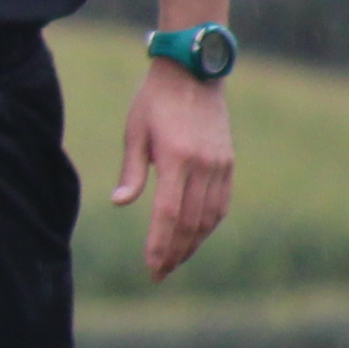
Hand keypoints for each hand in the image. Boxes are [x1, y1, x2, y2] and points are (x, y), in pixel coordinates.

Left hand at [114, 58, 235, 280]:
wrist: (193, 73)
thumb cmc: (154, 102)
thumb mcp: (135, 132)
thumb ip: (131, 171)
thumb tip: (120, 202)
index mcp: (177, 160)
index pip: (168, 215)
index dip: (160, 245)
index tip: (151, 267)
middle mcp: (204, 166)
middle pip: (191, 223)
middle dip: (175, 253)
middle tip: (159, 274)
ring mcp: (220, 165)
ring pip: (209, 218)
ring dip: (193, 243)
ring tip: (174, 261)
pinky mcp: (228, 163)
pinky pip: (221, 203)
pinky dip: (208, 225)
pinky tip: (194, 237)